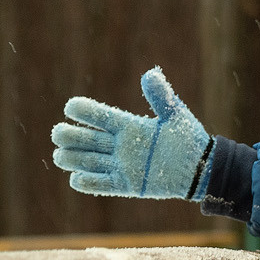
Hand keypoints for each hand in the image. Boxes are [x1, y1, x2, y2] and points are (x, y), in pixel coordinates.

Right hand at [50, 67, 212, 199]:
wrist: (200, 168)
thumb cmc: (188, 139)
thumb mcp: (175, 116)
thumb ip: (162, 97)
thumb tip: (151, 74)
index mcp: (128, 125)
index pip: (100, 116)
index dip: (85, 111)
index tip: (71, 106)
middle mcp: (120, 145)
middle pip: (87, 139)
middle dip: (70, 136)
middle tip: (58, 133)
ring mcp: (122, 165)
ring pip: (88, 161)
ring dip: (72, 158)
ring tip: (60, 155)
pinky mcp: (127, 185)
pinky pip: (102, 185)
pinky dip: (88, 183)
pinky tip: (77, 179)